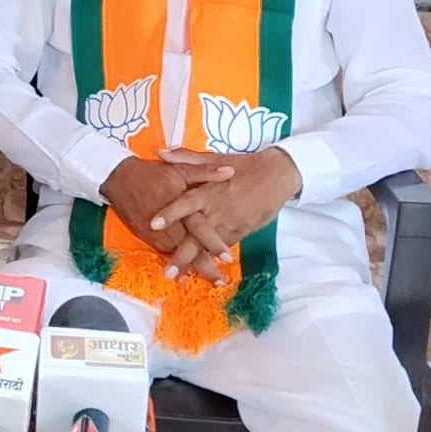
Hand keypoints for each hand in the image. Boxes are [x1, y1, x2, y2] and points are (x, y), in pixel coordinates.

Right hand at [99, 157, 234, 281]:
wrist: (120, 179)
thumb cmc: (153, 174)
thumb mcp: (181, 169)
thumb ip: (206, 172)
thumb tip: (231, 172)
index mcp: (180, 205)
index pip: (200, 228)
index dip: (213, 243)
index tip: (227, 258)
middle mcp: (169, 224)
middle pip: (189, 249)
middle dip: (205, 267)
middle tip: (220, 282)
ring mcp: (158, 233)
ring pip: (178, 255)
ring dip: (192, 269)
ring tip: (210, 281)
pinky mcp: (150, 237)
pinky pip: (166, 253)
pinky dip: (177, 264)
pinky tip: (186, 275)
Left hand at [151, 148, 302, 281]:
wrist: (277, 175)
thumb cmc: (243, 165)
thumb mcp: (215, 158)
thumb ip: (186, 157)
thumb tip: (160, 152)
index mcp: (209, 190)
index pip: (187, 203)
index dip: (170, 213)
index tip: (153, 224)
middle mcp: (218, 211)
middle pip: (197, 236)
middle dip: (182, 255)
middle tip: (167, 272)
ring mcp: (230, 224)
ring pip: (210, 248)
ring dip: (197, 264)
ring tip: (182, 279)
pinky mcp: (241, 232)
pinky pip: (223, 248)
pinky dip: (212, 260)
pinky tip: (202, 274)